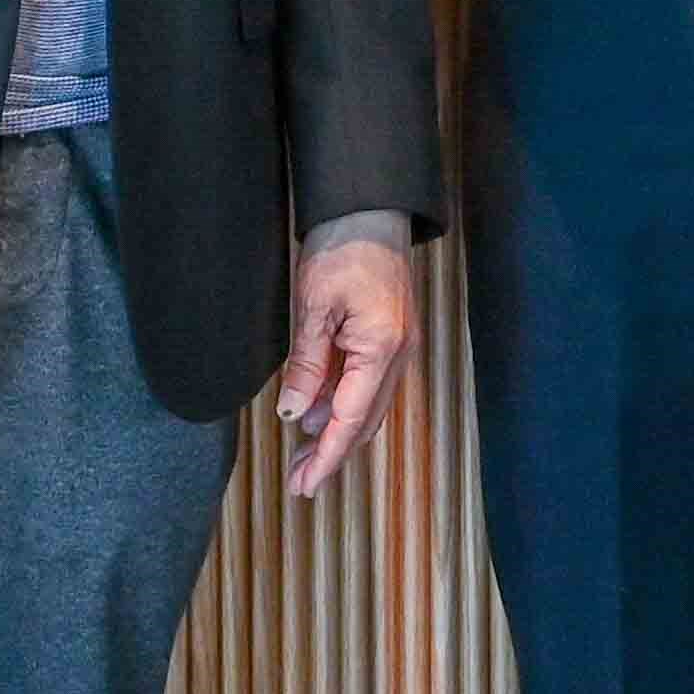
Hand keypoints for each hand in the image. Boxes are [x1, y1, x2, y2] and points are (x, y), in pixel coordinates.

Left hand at [271, 215, 418, 500]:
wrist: (370, 207)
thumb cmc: (343, 247)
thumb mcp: (313, 307)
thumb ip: (307, 365)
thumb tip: (294, 413)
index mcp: (381, 349)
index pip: (351, 420)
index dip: (327, 457)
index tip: (305, 485)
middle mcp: (399, 355)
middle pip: (365, 422)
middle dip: (331, 455)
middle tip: (299, 483)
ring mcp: (399, 346)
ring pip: (369, 406)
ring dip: (337, 432)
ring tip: (302, 455)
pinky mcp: (391, 336)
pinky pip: (370, 384)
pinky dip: (344, 405)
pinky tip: (318, 413)